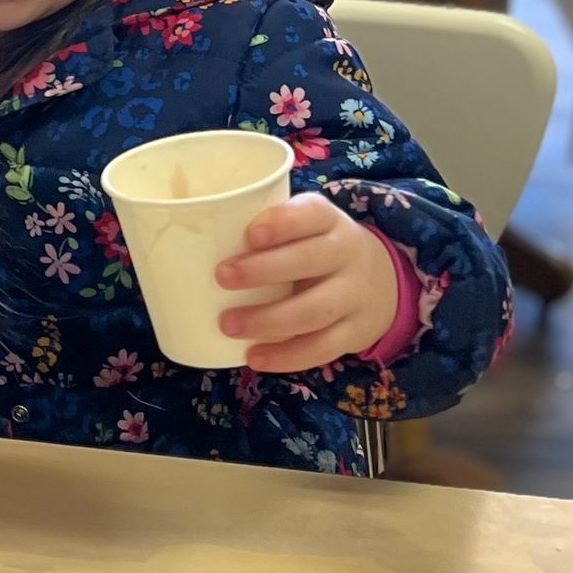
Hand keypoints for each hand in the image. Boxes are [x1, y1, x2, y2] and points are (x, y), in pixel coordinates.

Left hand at [216, 191, 399, 373]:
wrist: (383, 280)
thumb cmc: (316, 246)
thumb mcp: (304, 225)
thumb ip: (265, 228)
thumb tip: (188, 239)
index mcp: (328, 220)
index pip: (311, 214)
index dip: (282, 223)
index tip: (248, 234)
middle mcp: (347, 254)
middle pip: (309, 261)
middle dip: (263, 270)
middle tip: (220, 277)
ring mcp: (355, 296)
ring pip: (315, 310)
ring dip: (268, 320)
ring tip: (228, 325)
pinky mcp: (356, 333)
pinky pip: (323, 348)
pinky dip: (287, 356)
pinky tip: (254, 357)